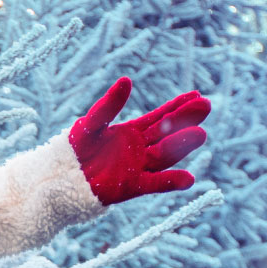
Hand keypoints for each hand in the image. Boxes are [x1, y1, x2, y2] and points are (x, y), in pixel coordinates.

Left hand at [68, 78, 210, 205]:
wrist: (61, 178)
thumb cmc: (76, 150)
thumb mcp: (91, 124)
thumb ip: (108, 106)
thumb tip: (126, 81)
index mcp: (134, 132)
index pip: (161, 116)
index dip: (178, 106)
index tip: (197, 95)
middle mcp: (141, 149)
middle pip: (168, 133)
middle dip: (186, 120)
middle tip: (205, 106)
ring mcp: (138, 168)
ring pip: (164, 155)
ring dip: (182, 145)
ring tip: (200, 133)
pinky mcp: (131, 186)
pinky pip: (154, 183)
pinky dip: (170, 182)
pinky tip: (188, 179)